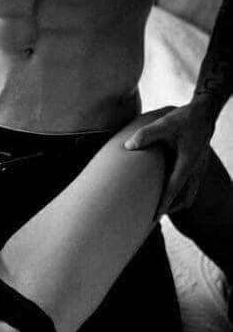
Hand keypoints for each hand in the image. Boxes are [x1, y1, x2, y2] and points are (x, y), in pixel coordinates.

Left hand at [124, 100, 214, 215]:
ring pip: (190, 194)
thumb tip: (128, 146)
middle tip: (155, 216)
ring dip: (177, 202)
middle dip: (171, 209)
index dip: (164, 204)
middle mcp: (196, 170)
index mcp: (187, 163)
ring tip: (160, 207)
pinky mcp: (199, 166)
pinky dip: (181, 192)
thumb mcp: (164, 124)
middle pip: (186, 199)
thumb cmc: (184, 119)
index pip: (174, 189)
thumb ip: (145, 135)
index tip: (154, 217)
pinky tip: (168, 189)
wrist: (204, 113)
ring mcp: (200, 169)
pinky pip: (191, 186)